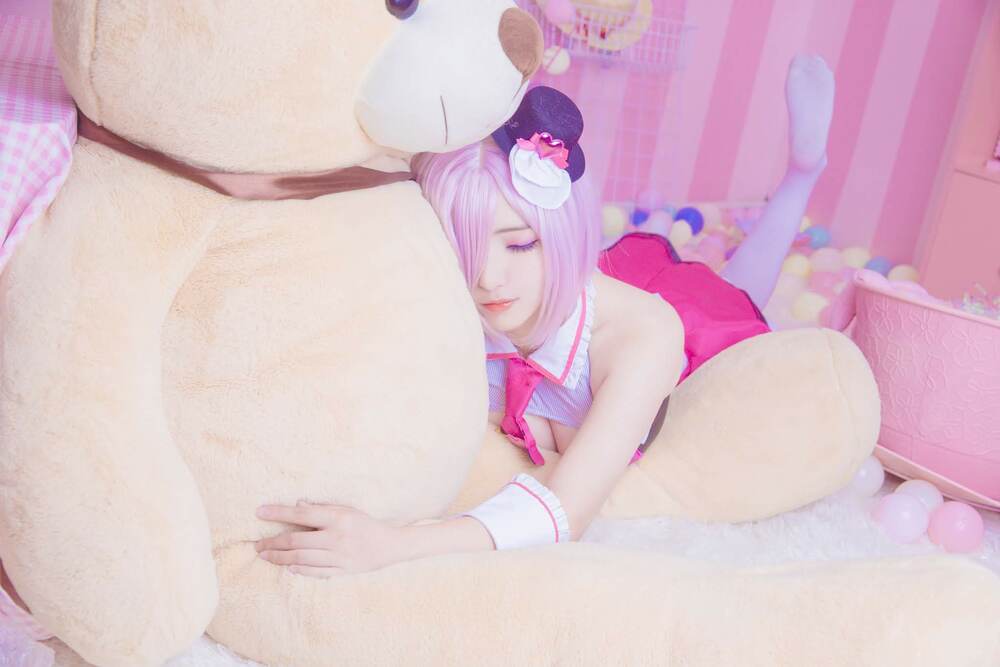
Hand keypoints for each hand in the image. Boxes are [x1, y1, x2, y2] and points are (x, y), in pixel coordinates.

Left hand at [255, 502, 403, 575]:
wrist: (390, 545)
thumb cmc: (365, 523)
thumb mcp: (346, 510)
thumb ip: (322, 508)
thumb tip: (298, 505)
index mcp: (338, 518)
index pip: (301, 515)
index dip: (278, 513)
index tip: (259, 512)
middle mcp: (337, 538)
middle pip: (296, 541)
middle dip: (272, 543)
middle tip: (256, 544)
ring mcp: (339, 557)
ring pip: (301, 559)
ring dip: (279, 558)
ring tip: (265, 555)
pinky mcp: (342, 571)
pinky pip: (315, 572)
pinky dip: (299, 570)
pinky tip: (287, 567)